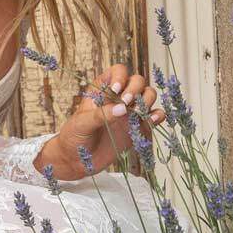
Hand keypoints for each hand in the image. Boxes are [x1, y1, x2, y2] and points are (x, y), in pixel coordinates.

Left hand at [42, 63, 166, 179]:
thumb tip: (122, 109)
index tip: (115, 90)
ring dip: (147, 101)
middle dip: (135, 90)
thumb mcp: (82, 123)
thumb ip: (101, 114)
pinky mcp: (138, 127)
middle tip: (126, 104)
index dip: (120, 77)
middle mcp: (119, 97)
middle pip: (138, 81)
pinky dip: (157, 116)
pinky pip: (155, 116)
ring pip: (149, 95)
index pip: (118, 71)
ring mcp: (130, 111)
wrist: (78, 161)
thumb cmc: (74, 136)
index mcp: (103, 89)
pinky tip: (151, 121)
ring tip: (136, 114)